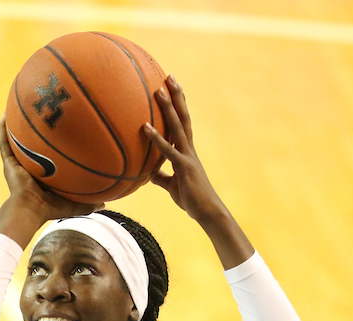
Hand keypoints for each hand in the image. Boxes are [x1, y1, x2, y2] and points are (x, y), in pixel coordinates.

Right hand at [0, 117, 101, 247]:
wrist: (30, 209)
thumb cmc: (50, 209)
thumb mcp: (73, 205)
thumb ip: (88, 203)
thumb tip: (104, 204)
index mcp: (40, 176)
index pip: (45, 157)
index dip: (48, 147)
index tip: (56, 132)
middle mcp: (27, 167)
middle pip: (30, 145)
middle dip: (33, 132)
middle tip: (39, 114)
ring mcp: (16, 164)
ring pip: (14, 140)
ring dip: (14, 126)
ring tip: (17, 108)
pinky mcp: (8, 162)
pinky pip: (4, 142)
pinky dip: (3, 128)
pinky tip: (4, 114)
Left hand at [143, 76, 253, 266]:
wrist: (208, 212)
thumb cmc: (191, 200)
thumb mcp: (172, 186)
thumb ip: (161, 177)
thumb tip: (148, 173)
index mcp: (187, 151)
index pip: (182, 123)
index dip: (177, 105)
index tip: (172, 88)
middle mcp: (189, 149)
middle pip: (182, 117)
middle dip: (176, 96)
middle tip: (169, 76)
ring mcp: (187, 156)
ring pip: (177, 127)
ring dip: (167, 108)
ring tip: (158, 90)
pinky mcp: (183, 167)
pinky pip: (167, 150)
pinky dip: (156, 138)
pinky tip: (144, 127)